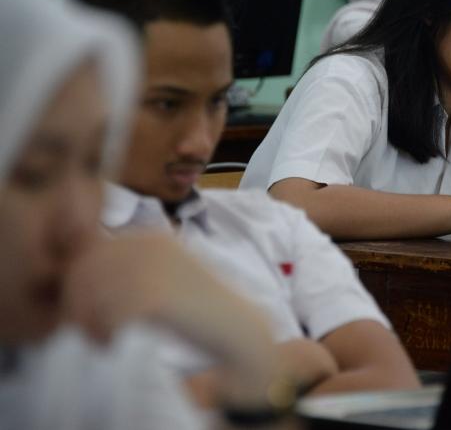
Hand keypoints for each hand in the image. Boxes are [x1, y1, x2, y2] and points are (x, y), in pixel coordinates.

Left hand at [64, 231, 289, 406]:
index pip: (89, 252)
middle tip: (91, 330)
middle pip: (83, 269)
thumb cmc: (203, 311)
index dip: (80, 284)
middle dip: (78, 302)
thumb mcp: (164, 277)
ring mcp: (154, 268)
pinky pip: (105, 313)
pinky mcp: (156, 296)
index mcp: (152, 236)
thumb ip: (128, 270)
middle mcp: (151, 243)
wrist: (242, 331)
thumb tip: (77, 275)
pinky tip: (113, 345)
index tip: (88, 312)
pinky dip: (103, 334)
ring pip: (89, 291)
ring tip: (102, 339)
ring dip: (87, 320)